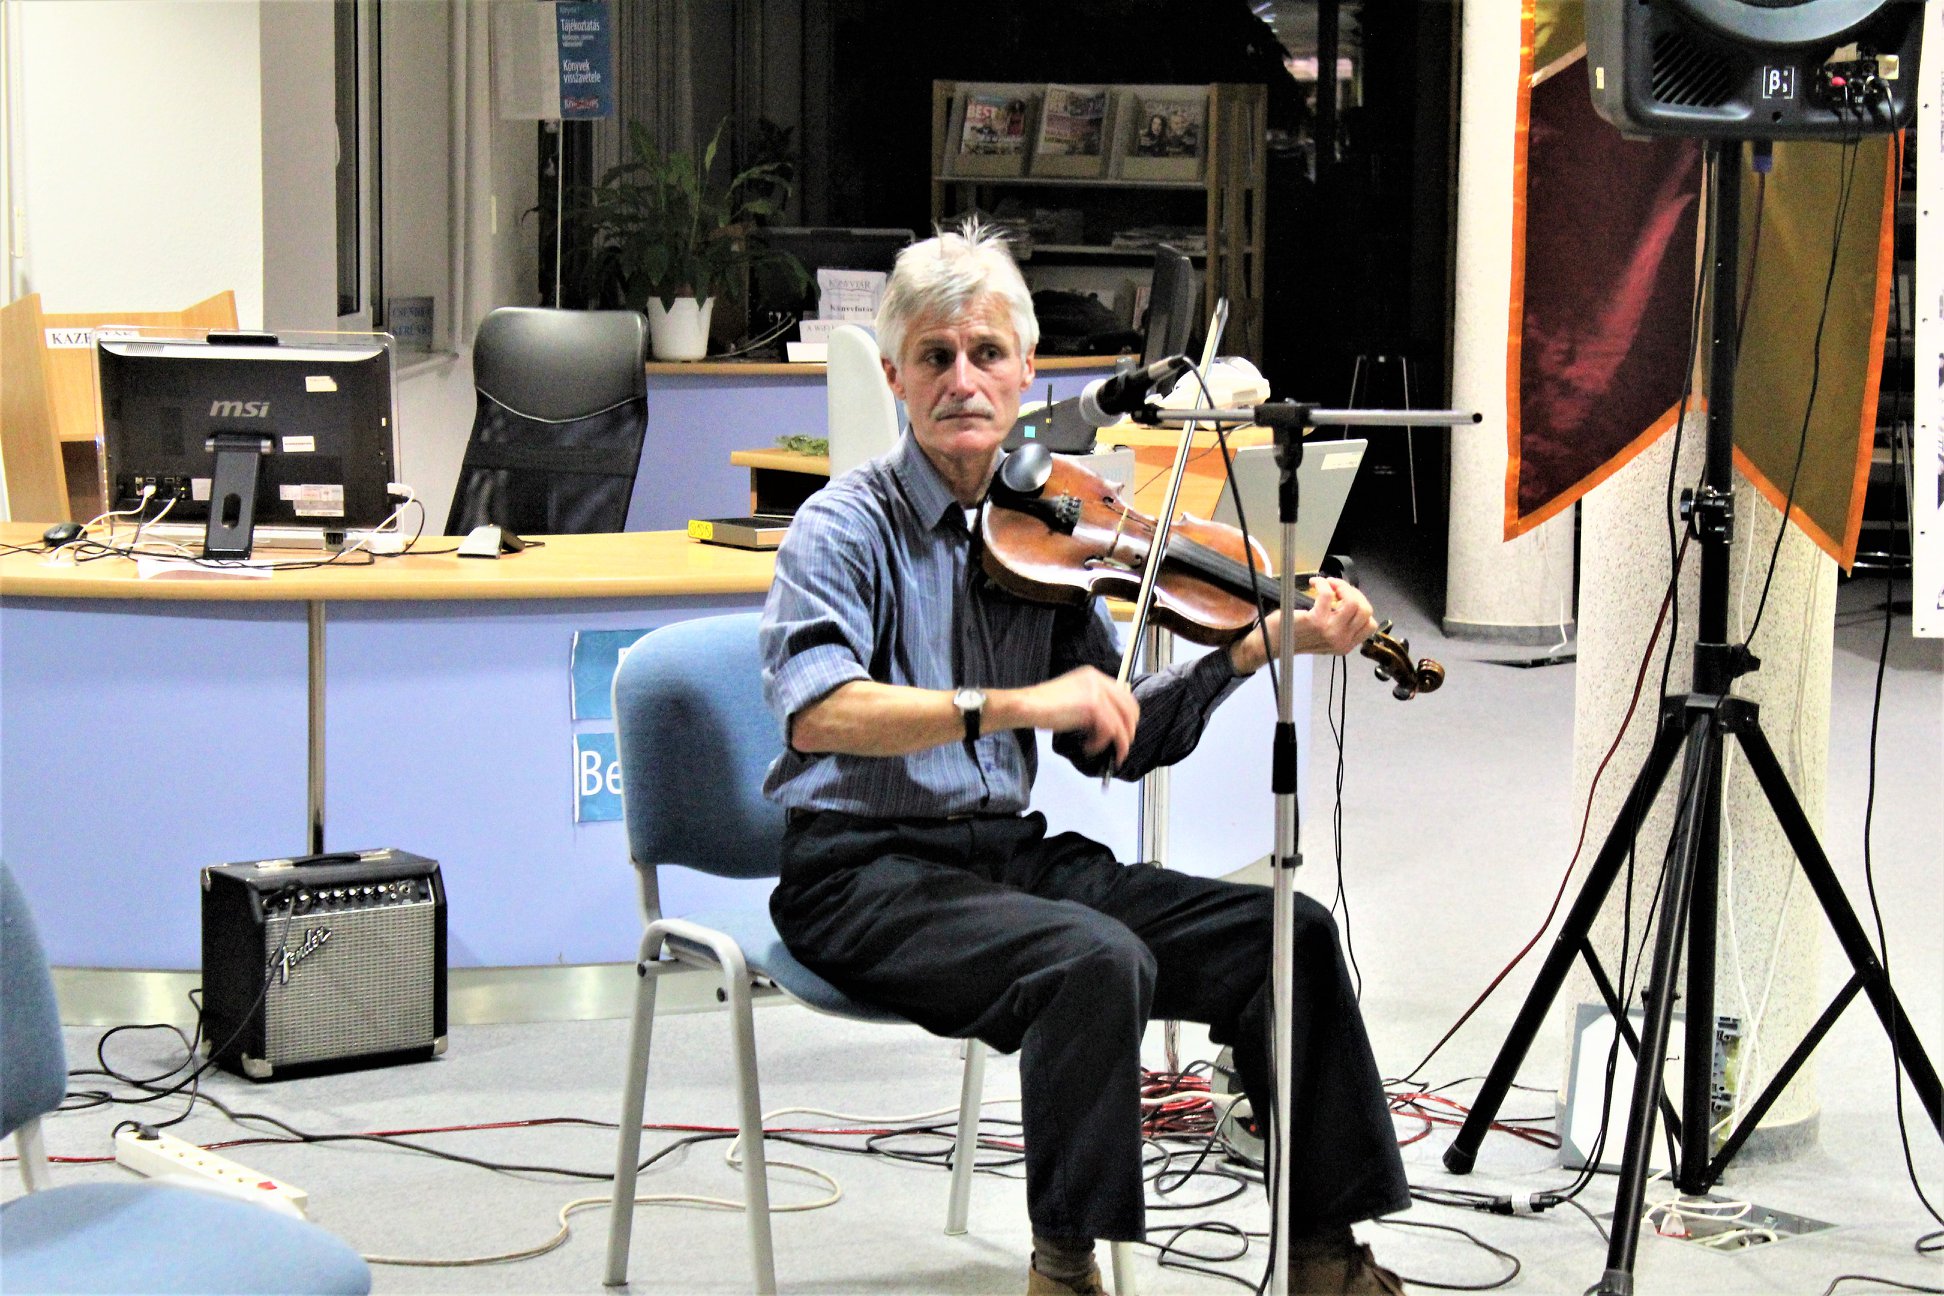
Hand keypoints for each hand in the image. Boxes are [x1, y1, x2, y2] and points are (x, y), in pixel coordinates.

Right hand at [1004, 666, 1139, 764]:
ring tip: (1108, 753)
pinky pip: (1108, 730)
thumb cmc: (1045, 706)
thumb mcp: (1074, 698)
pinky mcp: (1092, 705)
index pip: (1125, 696)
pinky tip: (1088, 748)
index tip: (1125, 732)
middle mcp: (1098, 681)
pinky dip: (1100, 743)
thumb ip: (1093, 703)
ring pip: (1121, 722)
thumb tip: (1109, 723)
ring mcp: (1096, 691)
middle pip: (1130, 708)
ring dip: (1117, 742)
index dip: (1128, 717)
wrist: (1028, 705)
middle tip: (1121, 748)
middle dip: (1128, 731)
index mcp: (1094, 676)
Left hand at [1227, 578, 1377, 673]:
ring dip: (1341, 586)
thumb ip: (1340, 624)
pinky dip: (1322, 583)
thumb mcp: (1325, 636)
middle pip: (1365, 610)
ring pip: (1353, 602)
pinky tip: (1314, 584)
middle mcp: (1342, 641)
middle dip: (1353, 593)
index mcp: (1346, 645)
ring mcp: (1330, 632)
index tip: (1345, 598)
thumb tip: (1349, 599)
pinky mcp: (1316, 621)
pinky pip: (1328, 594)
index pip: (1370, 623)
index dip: (1360, 605)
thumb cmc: (1295, 635)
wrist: (1272, 643)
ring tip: (1327, 585)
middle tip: (1336, 588)